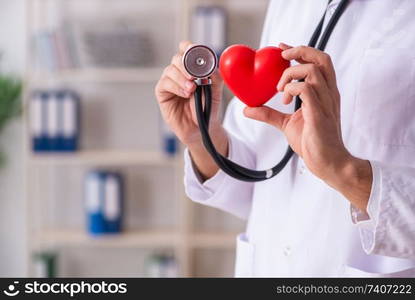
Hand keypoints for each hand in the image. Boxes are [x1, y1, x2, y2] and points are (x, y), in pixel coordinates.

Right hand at [155, 41, 227, 178]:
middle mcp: (180, 72)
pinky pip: (164, 83)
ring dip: (181, 77)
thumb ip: (215, 76)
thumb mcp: (216, 91)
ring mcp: (170, 82)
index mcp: (193, 68)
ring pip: (170, 69)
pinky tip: (185, 93)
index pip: (187, 50)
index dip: (189, 47)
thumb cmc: (208, 109)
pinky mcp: (163, 93)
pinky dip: (175, 86)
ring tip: (192, 89)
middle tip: (194, 75)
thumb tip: (209, 66)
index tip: (193, 49)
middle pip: (178, 57)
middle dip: (186, 64)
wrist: (202, 128)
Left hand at [244, 43, 371, 210]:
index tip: (281, 49)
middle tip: (281, 57)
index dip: (300, 51)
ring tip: (280, 89)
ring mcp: (326, 103)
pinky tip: (284, 100)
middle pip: (322, 59)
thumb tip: (247, 108)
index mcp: (325, 93)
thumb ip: (269, 114)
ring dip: (290, 75)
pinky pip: (307, 90)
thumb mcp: (286, 124)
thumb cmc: (312, 142)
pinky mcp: (319, 114)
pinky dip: (291, 89)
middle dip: (300, 51)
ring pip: (313, 71)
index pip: (318, 62)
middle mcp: (329, 94)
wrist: (327, 163)